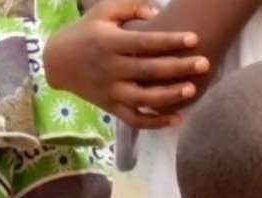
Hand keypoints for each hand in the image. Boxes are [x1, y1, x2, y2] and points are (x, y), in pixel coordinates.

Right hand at [43, 0, 208, 128]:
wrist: (56, 62)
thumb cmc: (85, 32)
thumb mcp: (101, 12)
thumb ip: (129, 8)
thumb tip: (157, 12)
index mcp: (109, 43)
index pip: (144, 42)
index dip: (170, 41)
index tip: (194, 38)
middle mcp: (110, 68)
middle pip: (149, 71)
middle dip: (178, 67)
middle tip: (204, 63)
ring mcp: (110, 91)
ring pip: (144, 99)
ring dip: (169, 96)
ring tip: (192, 90)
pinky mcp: (111, 108)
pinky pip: (135, 120)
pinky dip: (155, 123)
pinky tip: (177, 118)